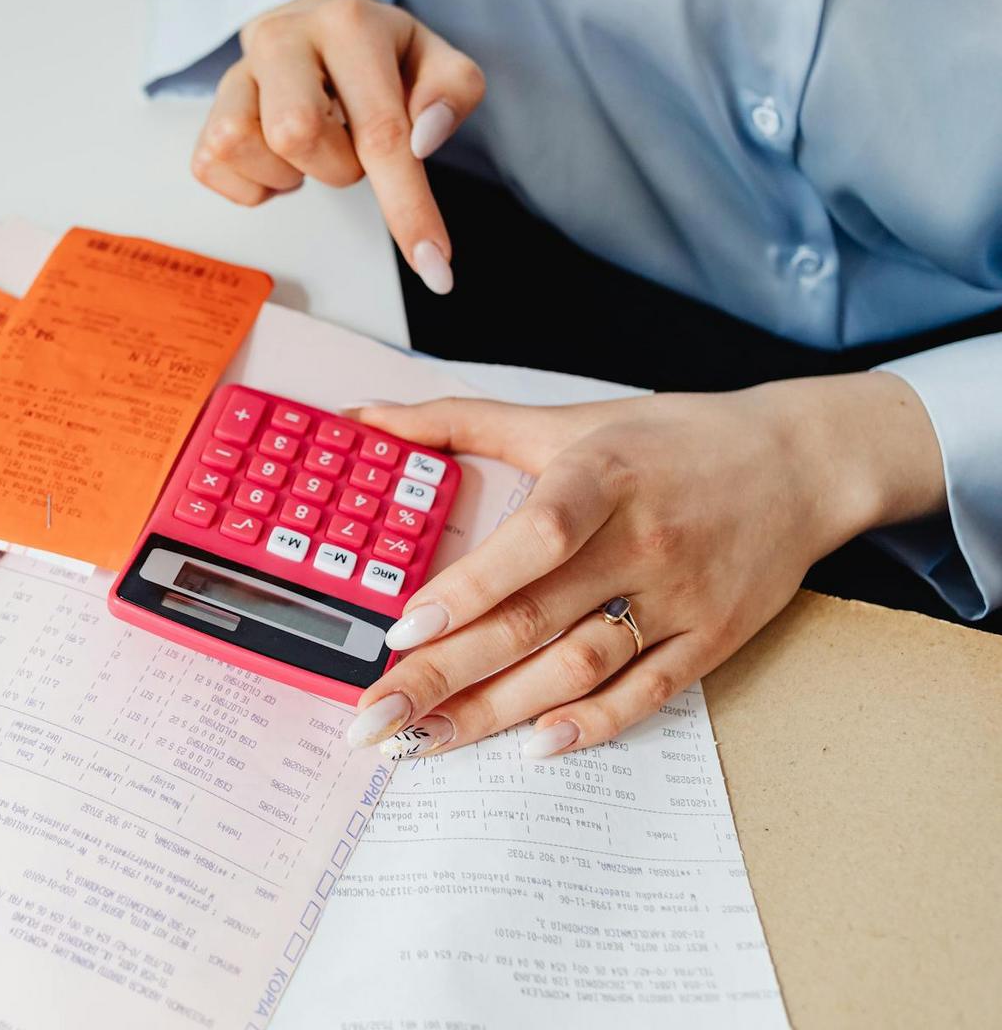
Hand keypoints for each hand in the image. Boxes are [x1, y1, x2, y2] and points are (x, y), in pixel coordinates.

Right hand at [190, 0, 486, 293]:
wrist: (312, 20)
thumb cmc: (377, 52)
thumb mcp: (432, 57)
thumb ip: (452, 91)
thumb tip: (422, 141)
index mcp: (348, 23)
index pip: (380, 129)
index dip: (408, 206)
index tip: (435, 269)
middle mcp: (281, 38)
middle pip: (295, 134)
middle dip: (337, 167)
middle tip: (351, 147)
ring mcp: (234, 74)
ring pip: (245, 149)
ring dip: (290, 173)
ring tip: (313, 149)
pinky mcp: (205, 111)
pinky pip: (212, 168)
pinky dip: (255, 184)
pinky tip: (278, 159)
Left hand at [340, 373, 945, 757]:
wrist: (803, 462)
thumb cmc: (671, 439)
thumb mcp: (567, 420)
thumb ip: (458, 422)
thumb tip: (364, 420)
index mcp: (600, 479)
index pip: (532, 541)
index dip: (467, 589)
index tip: (402, 630)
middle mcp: (640, 542)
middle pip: (533, 621)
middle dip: (444, 676)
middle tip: (376, 719)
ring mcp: (679, 597)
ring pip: (578, 667)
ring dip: (496, 713)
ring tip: (426, 743)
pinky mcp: (712, 639)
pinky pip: (647, 691)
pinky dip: (591, 723)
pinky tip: (533, 747)